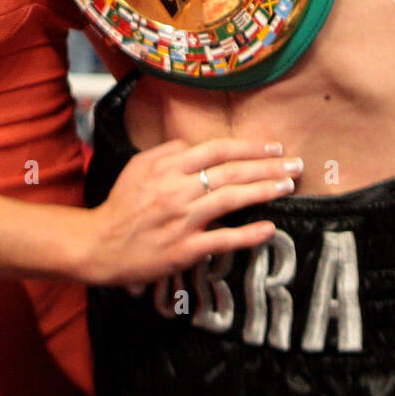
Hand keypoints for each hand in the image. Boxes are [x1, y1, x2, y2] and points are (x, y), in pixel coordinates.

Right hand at [81, 137, 301, 284]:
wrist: (99, 244)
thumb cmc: (122, 204)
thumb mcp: (138, 166)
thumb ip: (167, 151)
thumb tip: (194, 146)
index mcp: (167, 167)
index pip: (216, 150)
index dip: (248, 147)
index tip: (274, 147)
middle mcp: (177, 190)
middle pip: (230, 172)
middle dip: (267, 165)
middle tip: (295, 164)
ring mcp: (182, 220)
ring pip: (230, 200)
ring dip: (263, 190)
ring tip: (287, 185)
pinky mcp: (183, 249)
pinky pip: (221, 240)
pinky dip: (246, 235)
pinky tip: (268, 229)